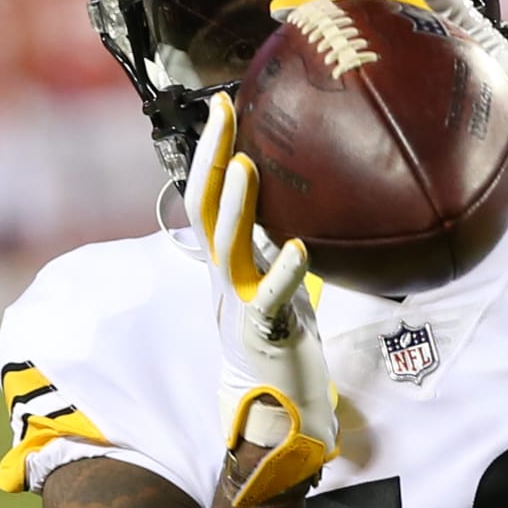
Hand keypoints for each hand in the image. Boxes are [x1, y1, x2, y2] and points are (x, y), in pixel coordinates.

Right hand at [187, 92, 336, 505]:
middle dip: (212, 156)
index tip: (223, 103)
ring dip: (238, 205)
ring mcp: (240, 301)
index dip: (213, 150)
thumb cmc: (282, 338)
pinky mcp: (264, 331)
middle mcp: (226, 274)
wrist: (276, 404)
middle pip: (206, 206)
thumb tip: (296, 201)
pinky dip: (285, 272)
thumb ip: (275, 244)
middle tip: (222, 111)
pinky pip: (272, 298)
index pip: (210, 193)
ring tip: (248, 164)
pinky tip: (301, 248)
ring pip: (228, 246)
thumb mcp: (276, 281)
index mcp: (228, 260)